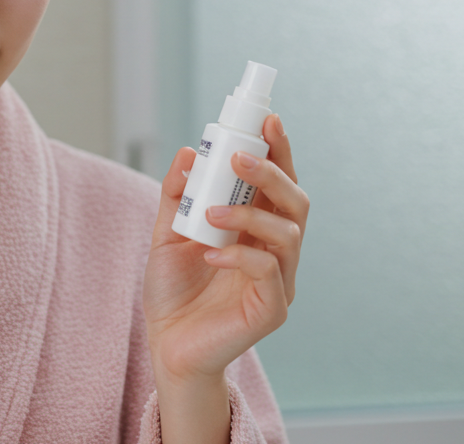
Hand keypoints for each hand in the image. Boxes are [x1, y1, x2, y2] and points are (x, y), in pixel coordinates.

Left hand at [143, 115, 306, 382]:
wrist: (167, 346)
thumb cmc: (173, 292)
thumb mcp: (167, 234)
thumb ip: (177, 195)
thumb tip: (186, 152)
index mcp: (259, 228)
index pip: (279, 182)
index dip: (279, 150)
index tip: (267, 118)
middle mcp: (277, 251)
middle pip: (296, 201)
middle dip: (272, 172)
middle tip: (237, 157)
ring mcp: (279, 281)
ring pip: (289, 234)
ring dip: (250, 214)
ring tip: (211, 213)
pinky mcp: (272, 310)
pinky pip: (269, 273)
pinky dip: (241, 256)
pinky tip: (210, 254)